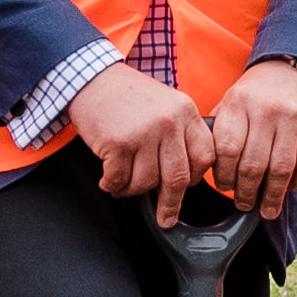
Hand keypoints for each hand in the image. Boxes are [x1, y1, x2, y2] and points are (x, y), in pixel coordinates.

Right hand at [67, 63, 207, 211]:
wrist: (91, 78)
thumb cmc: (129, 97)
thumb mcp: (167, 104)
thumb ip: (181, 134)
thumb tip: (186, 178)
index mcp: (186, 112)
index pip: (204, 157)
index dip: (194, 178)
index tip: (185, 188)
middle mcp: (169, 122)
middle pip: (177, 177)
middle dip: (171, 203)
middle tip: (166, 218)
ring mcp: (143, 132)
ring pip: (146, 183)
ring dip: (132, 190)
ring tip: (123, 183)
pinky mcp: (117, 142)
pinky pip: (119, 180)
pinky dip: (112, 185)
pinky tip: (108, 179)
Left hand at [199, 58, 296, 215]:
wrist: (293, 66)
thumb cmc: (256, 93)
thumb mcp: (231, 101)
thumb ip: (219, 130)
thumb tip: (206, 168)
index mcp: (238, 104)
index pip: (226, 150)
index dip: (223, 176)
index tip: (224, 187)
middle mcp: (265, 111)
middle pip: (253, 165)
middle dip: (247, 193)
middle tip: (244, 205)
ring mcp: (292, 118)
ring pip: (280, 169)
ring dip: (273, 196)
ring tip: (267, 210)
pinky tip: (288, 189)